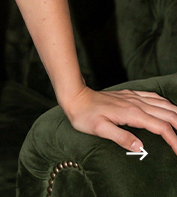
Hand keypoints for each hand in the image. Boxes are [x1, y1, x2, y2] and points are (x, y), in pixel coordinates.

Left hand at [61, 85, 176, 153]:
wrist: (75, 96)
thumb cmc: (85, 115)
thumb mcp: (100, 129)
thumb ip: (121, 137)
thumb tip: (140, 146)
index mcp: (132, 113)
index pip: (161, 127)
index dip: (174, 140)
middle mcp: (136, 103)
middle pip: (167, 114)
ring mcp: (134, 97)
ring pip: (163, 103)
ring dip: (176, 114)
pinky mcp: (130, 95)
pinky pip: (153, 96)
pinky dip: (165, 103)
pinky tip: (167, 107)